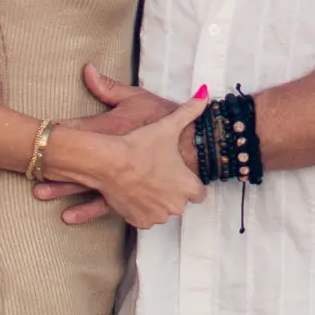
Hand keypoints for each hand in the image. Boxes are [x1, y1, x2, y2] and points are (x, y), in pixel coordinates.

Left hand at [33, 63, 180, 222]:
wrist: (195, 148)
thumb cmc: (164, 122)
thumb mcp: (139, 100)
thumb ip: (110, 88)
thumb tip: (87, 69)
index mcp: (119, 135)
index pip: (84, 133)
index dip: (64, 132)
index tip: (44, 133)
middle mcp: (122, 164)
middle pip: (84, 169)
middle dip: (57, 172)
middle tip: (33, 175)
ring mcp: (130, 185)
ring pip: (91, 191)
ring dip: (65, 191)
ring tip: (39, 193)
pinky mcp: (137, 198)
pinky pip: (107, 207)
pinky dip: (87, 211)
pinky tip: (67, 217)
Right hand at [86, 92, 208, 230]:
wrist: (109, 162)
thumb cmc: (140, 145)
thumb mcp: (168, 125)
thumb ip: (189, 111)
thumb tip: (205, 93)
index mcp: (188, 186)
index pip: (199, 193)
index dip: (189, 183)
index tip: (178, 174)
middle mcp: (176, 206)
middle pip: (179, 202)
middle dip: (171, 191)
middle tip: (156, 174)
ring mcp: (157, 215)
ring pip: (161, 210)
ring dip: (156, 200)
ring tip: (143, 182)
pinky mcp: (138, 221)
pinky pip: (144, 217)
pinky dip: (140, 208)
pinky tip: (134, 192)